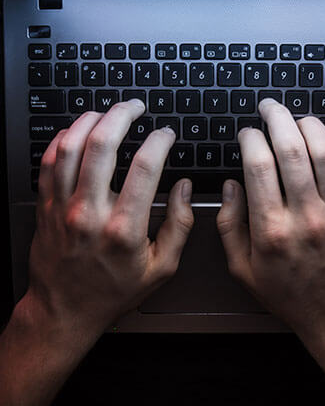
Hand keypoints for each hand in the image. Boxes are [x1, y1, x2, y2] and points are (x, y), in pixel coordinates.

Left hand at [26, 99, 192, 333]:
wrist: (64, 310)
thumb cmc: (112, 291)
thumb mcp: (161, 269)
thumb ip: (180, 226)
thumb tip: (184, 188)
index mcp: (124, 229)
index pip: (145, 167)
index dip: (159, 140)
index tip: (165, 134)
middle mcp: (90, 213)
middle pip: (103, 145)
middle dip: (122, 115)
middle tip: (135, 106)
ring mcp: (63, 208)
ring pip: (71, 147)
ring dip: (90, 120)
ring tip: (107, 111)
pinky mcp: (46, 206)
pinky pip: (48, 161)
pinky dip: (62, 138)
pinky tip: (76, 131)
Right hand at [217, 97, 324, 343]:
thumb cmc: (291, 294)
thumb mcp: (243, 269)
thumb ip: (229, 225)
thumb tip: (229, 187)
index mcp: (271, 229)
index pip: (258, 164)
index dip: (250, 138)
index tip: (247, 134)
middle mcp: (305, 216)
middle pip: (291, 149)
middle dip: (276, 117)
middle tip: (269, 107)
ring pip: (324, 152)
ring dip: (308, 125)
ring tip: (296, 118)